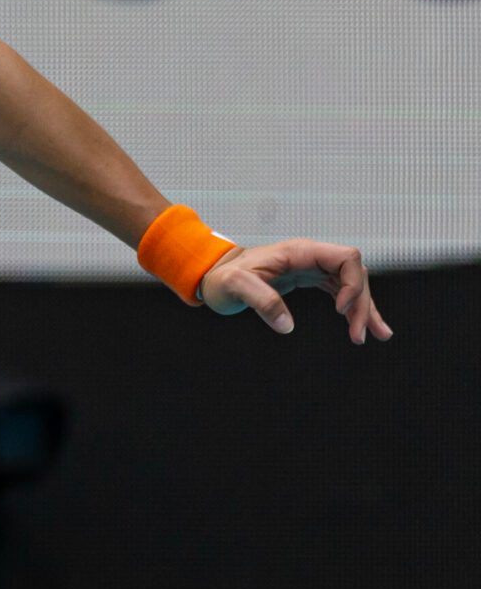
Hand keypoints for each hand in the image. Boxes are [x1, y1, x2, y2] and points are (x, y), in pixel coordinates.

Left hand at [197, 237, 394, 342]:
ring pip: (352, 285)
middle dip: (363, 304)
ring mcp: (312, 268)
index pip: (347, 257)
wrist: (212, 277)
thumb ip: (261, 301)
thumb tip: (287, 326)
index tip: (341, 310)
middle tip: (359, 336)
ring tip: (376, 336)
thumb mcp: (236, 287)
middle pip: (355, 274)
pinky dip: (353, 309)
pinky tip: (362, 327)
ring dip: (365, 309)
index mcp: (299, 252)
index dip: (354, 283)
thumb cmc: (222, 278)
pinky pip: (341, 292)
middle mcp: (310, 257)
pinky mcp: (309, 280)